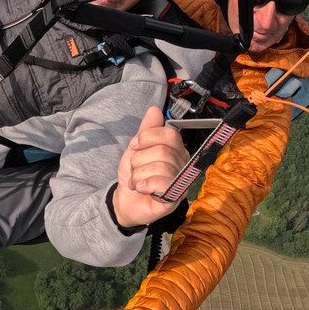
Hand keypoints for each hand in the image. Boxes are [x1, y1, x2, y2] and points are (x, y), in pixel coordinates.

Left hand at [112, 106, 188, 227]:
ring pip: (161, 167)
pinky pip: (162, 184)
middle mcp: (183, 165)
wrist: (125, 199)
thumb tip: (155, 110)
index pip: (170, 134)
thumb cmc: (135, 173)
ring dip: (139, 174)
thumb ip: (146, 130)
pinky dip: (145, 184)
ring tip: (137, 181)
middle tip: (135, 169)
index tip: (135, 145)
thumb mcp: (137, 148)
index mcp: (176, 150)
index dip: (148, 137)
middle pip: (163, 151)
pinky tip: (141, 188)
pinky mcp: (175, 198)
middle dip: (139, 159)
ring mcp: (181, 182)